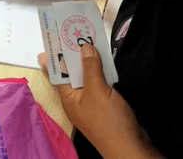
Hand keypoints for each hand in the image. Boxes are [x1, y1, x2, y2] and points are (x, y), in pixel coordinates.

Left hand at [39, 46, 162, 158]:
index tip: (51, 40)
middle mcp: (76, 100)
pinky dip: (99, 73)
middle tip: (73, 35)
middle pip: (70, 74)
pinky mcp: (104, 107)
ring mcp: (90, 104)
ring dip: (87, 63)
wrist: (131, 148)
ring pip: (85, 79)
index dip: (53, 57)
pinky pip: (98, 85)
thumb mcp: (98, 91)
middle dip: (72, 56)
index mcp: (68, 97)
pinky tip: (104, 63)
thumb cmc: (109, 120)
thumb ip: (90, 68)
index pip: (56, 73)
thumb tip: (84, 47)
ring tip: (88, 43)